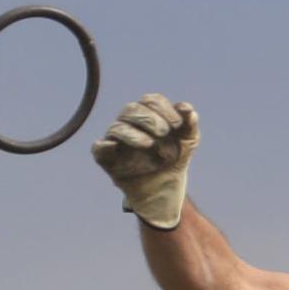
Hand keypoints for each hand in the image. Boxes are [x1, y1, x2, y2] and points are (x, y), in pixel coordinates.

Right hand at [91, 94, 199, 229]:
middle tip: (164, 132)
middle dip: (149, 118)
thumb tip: (187, 108)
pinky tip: (115, 146)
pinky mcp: (107, 158)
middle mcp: (130, 123)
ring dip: (134, 134)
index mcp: (148, 114)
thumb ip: (189, 124)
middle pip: (132, 109)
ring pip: (117, 128)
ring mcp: (117, 140)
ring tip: (150, 144)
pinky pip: (98, 148)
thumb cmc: (174, 158)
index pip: (151, 101)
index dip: (164, 108)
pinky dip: (104, 145)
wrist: (165, 188)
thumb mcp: (188, 141)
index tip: (178, 124)